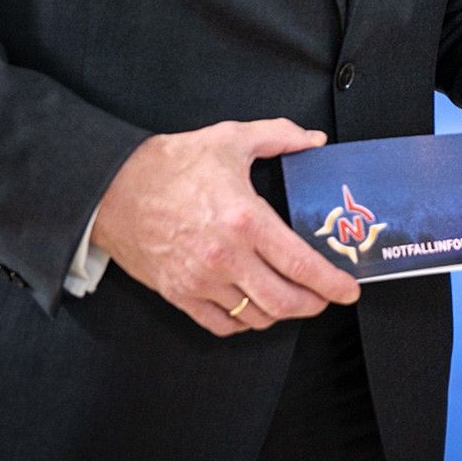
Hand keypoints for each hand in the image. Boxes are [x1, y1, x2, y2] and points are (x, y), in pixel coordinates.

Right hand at [89, 119, 359, 336]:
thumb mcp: (230, 138)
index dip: (332, 283)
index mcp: (245, 221)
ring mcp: (199, 281)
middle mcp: (225, 258)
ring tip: (294, 299)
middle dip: (314, 304)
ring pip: (255, 317)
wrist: (111, 189)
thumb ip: (279, 135)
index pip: (301, 265)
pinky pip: (220, 324)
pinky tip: (254, 308)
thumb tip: (314, 140)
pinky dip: (244, 322)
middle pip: (283, 301)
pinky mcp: (177, 294)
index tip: (350, 290)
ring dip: (281, 313)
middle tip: (327, 297)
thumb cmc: (170, 164)